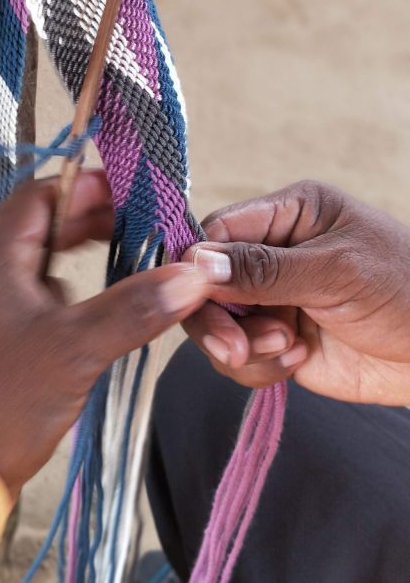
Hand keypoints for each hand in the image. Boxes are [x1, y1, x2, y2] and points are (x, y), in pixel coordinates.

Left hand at [0, 171, 211, 497]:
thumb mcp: (76, 350)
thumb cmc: (0, 402)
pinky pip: (25, 295)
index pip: (43, 195)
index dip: (90, 189)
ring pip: (34, 264)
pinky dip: (60, 296)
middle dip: (91, 226)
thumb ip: (135, 307)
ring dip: (78, 263)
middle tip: (145, 230)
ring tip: (127, 269)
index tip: (138, 194)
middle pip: (39, 226)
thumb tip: (192, 276)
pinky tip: (89, 317)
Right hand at [180, 180, 409, 403]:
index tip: (194, 297)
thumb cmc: (406, 292)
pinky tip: (298, 361)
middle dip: (215, 318)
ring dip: (242, 346)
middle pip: (204, 284)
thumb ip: (264, 269)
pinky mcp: (277, 343)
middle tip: (235, 347)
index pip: (216, 232)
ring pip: (216, 326)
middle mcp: (272, 255)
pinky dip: (259, 367)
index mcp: (288, 215)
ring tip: (288, 348)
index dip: (197, 265)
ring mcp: (272, 302)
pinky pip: (239, 359)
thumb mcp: (336, 271)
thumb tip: (196, 263)